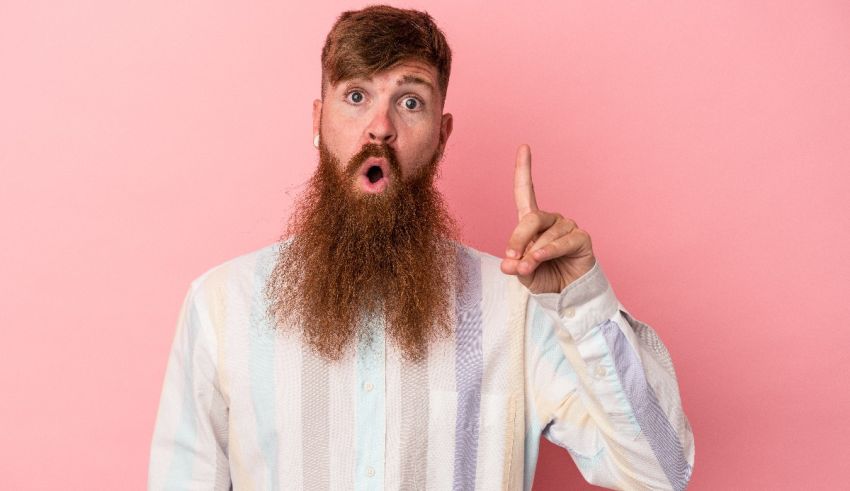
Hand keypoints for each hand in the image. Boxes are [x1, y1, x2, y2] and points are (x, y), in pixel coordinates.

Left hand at [500, 144, 595, 293]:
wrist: (567, 296)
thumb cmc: (544, 279)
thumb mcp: (523, 273)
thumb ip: (515, 265)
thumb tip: (510, 263)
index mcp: (533, 222)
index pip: (526, 192)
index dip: (524, 169)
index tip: (524, 147)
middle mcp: (550, 220)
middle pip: (531, 218)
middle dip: (518, 239)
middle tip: (513, 259)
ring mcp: (567, 227)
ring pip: (544, 234)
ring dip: (533, 254)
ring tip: (528, 268)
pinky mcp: (581, 238)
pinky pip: (561, 242)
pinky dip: (548, 252)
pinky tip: (541, 259)